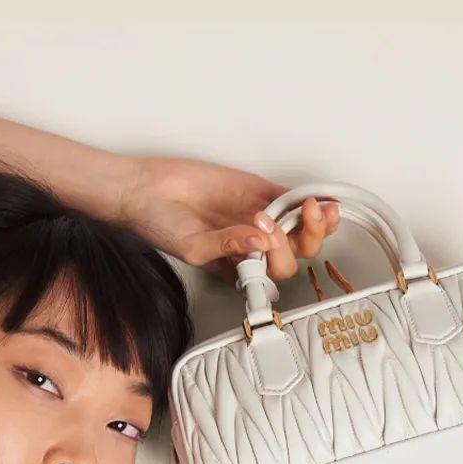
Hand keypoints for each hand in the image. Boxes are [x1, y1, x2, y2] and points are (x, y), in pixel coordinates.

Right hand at [116, 155, 339, 284]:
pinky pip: (291, 198)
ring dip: (315, 222)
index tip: (268, 249)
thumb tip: (260, 242)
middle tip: (283, 224)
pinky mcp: (258, 191)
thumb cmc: (161, 226)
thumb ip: (228, 246)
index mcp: (239, 267)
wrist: (147, 191)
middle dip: (302, 241)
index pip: (273, 273)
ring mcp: (258, 218)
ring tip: (313, 209)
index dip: (279, 262)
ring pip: (300, 227)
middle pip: (295, 252)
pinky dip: (307, 199)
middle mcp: (253, 246)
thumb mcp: (193, 248)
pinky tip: (316, 198)